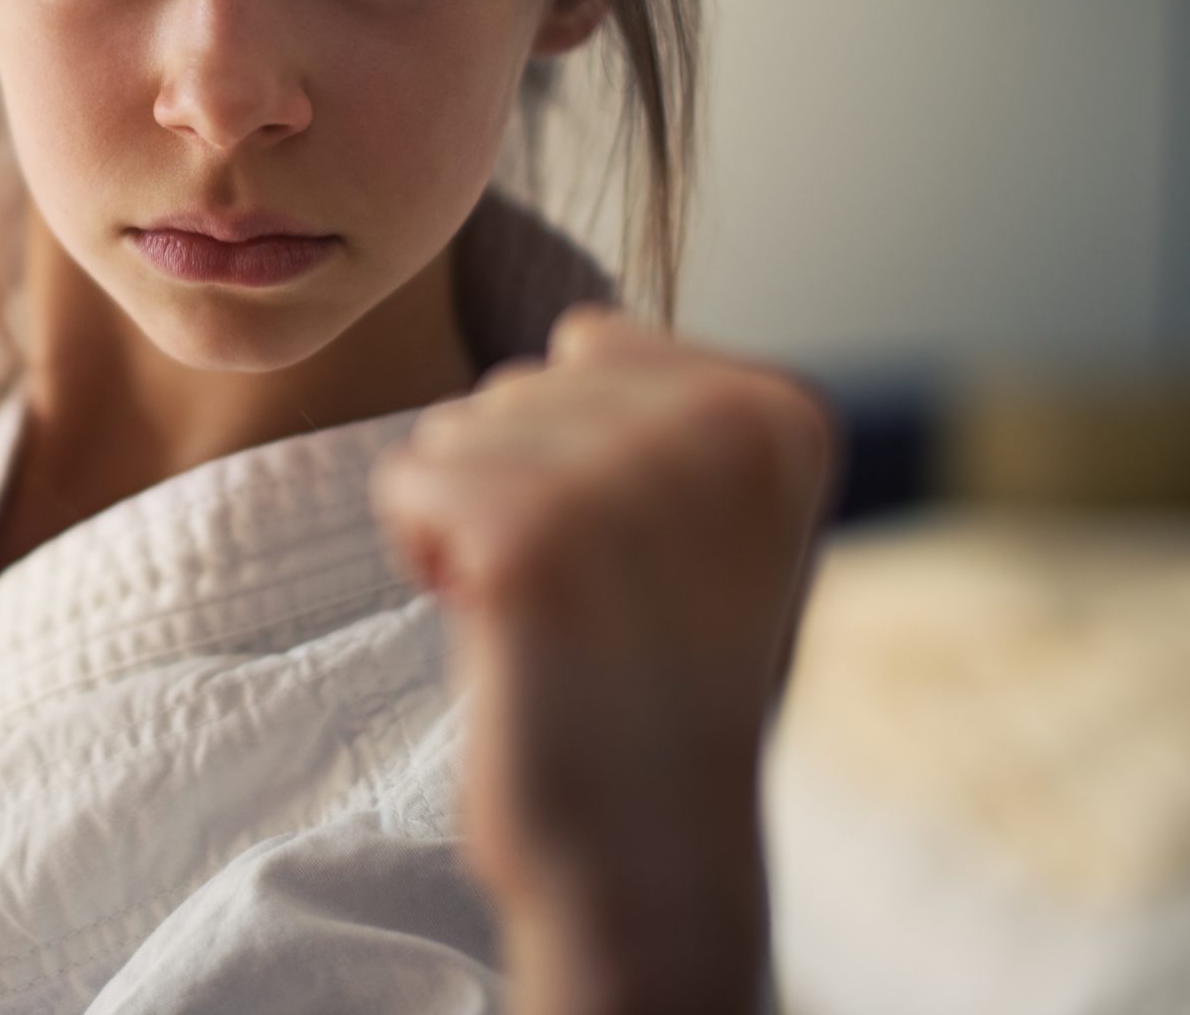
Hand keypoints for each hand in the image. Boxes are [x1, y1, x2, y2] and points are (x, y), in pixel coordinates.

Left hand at [368, 305, 836, 1013]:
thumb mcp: (709, 521)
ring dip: (468, 524)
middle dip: (516, 487)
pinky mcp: (530, 535)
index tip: (637, 559)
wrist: (645, 856)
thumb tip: (582, 332)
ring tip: (550, 621)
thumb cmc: (656, 683)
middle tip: (589, 603)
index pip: (592, 345)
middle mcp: (722, 425)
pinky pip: (406, 483)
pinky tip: (497, 632)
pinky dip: (424, 557)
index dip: (575, 456)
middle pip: (517, 383)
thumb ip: (670, 416)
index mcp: (783, 412)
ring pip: (454, 429)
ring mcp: (627, 475)